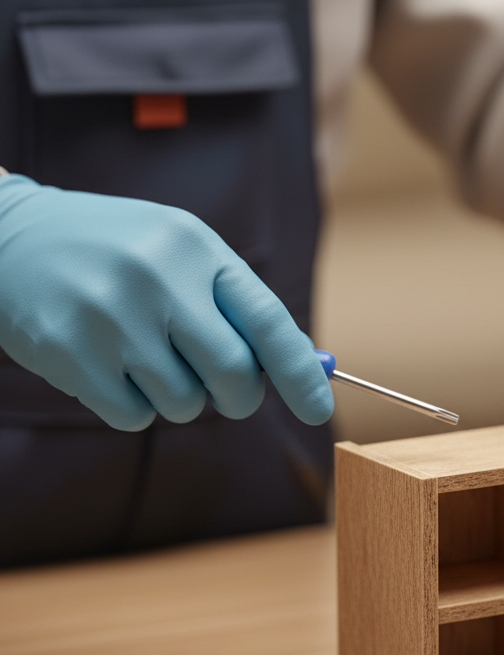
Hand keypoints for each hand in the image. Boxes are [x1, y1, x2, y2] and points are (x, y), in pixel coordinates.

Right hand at [0, 175, 333, 430]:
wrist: (8, 236)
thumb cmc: (118, 252)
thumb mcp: (182, 253)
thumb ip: (240, 307)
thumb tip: (303, 367)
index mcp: (197, 249)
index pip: (270, 323)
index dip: (301, 375)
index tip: (321, 411)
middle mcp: (158, 281)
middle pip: (235, 378)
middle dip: (238, 396)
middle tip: (223, 387)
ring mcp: (111, 319)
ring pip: (185, 405)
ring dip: (178, 396)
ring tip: (144, 353)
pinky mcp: (71, 355)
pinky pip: (135, 418)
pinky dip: (133, 405)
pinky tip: (109, 364)